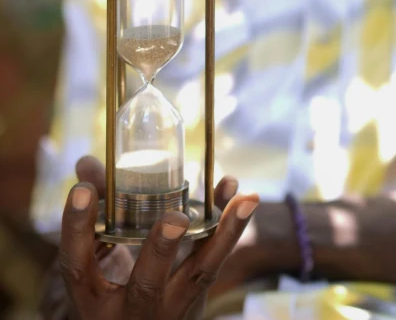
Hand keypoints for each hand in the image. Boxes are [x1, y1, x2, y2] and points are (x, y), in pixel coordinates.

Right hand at [40, 156, 255, 319]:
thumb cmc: (109, 293)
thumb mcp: (93, 265)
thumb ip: (93, 213)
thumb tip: (87, 163)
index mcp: (93, 299)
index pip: (78, 266)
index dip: (77, 230)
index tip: (81, 191)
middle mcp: (132, 309)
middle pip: (148, 284)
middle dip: (161, 249)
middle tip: (176, 217)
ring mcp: (171, 307)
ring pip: (201, 273)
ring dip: (225, 233)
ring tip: (245, 199)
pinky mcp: (198, 296)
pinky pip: (217, 261)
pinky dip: (231, 228)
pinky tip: (243, 198)